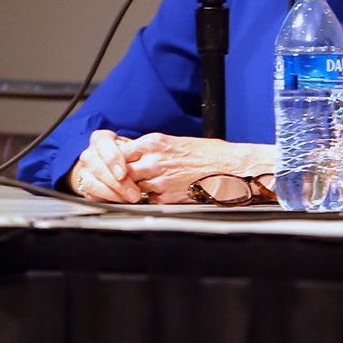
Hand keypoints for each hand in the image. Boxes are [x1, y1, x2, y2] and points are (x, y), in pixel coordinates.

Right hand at [68, 129, 144, 202]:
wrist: (115, 165)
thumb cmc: (128, 154)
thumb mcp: (133, 149)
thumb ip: (134, 155)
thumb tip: (142, 167)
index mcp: (101, 138)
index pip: (103, 144)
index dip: (112, 159)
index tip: (123, 174)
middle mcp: (90, 153)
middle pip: (98, 167)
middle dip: (117, 183)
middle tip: (134, 194)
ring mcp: (85, 170)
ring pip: (91, 183)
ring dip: (112, 193)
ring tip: (129, 198)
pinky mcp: (84, 185)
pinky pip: (91, 195)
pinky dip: (107, 199)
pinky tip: (121, 200)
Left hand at [117, 133, 274, 203]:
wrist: (227, 167)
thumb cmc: (206, 153)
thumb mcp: (172, 141)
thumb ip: (149, 148)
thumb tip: (131, 153)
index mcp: (153, 142)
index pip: (118, 152)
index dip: (114, 160)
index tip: (115, 164)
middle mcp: (153, 160)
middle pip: (120, 172)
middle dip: (120, 177)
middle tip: (123, 179)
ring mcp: (158, 180)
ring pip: (131, 188)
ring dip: (134, 189)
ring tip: (144, 186)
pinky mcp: (166, 198)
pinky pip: (148, 200)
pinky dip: (151, 199)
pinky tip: (162, 193)